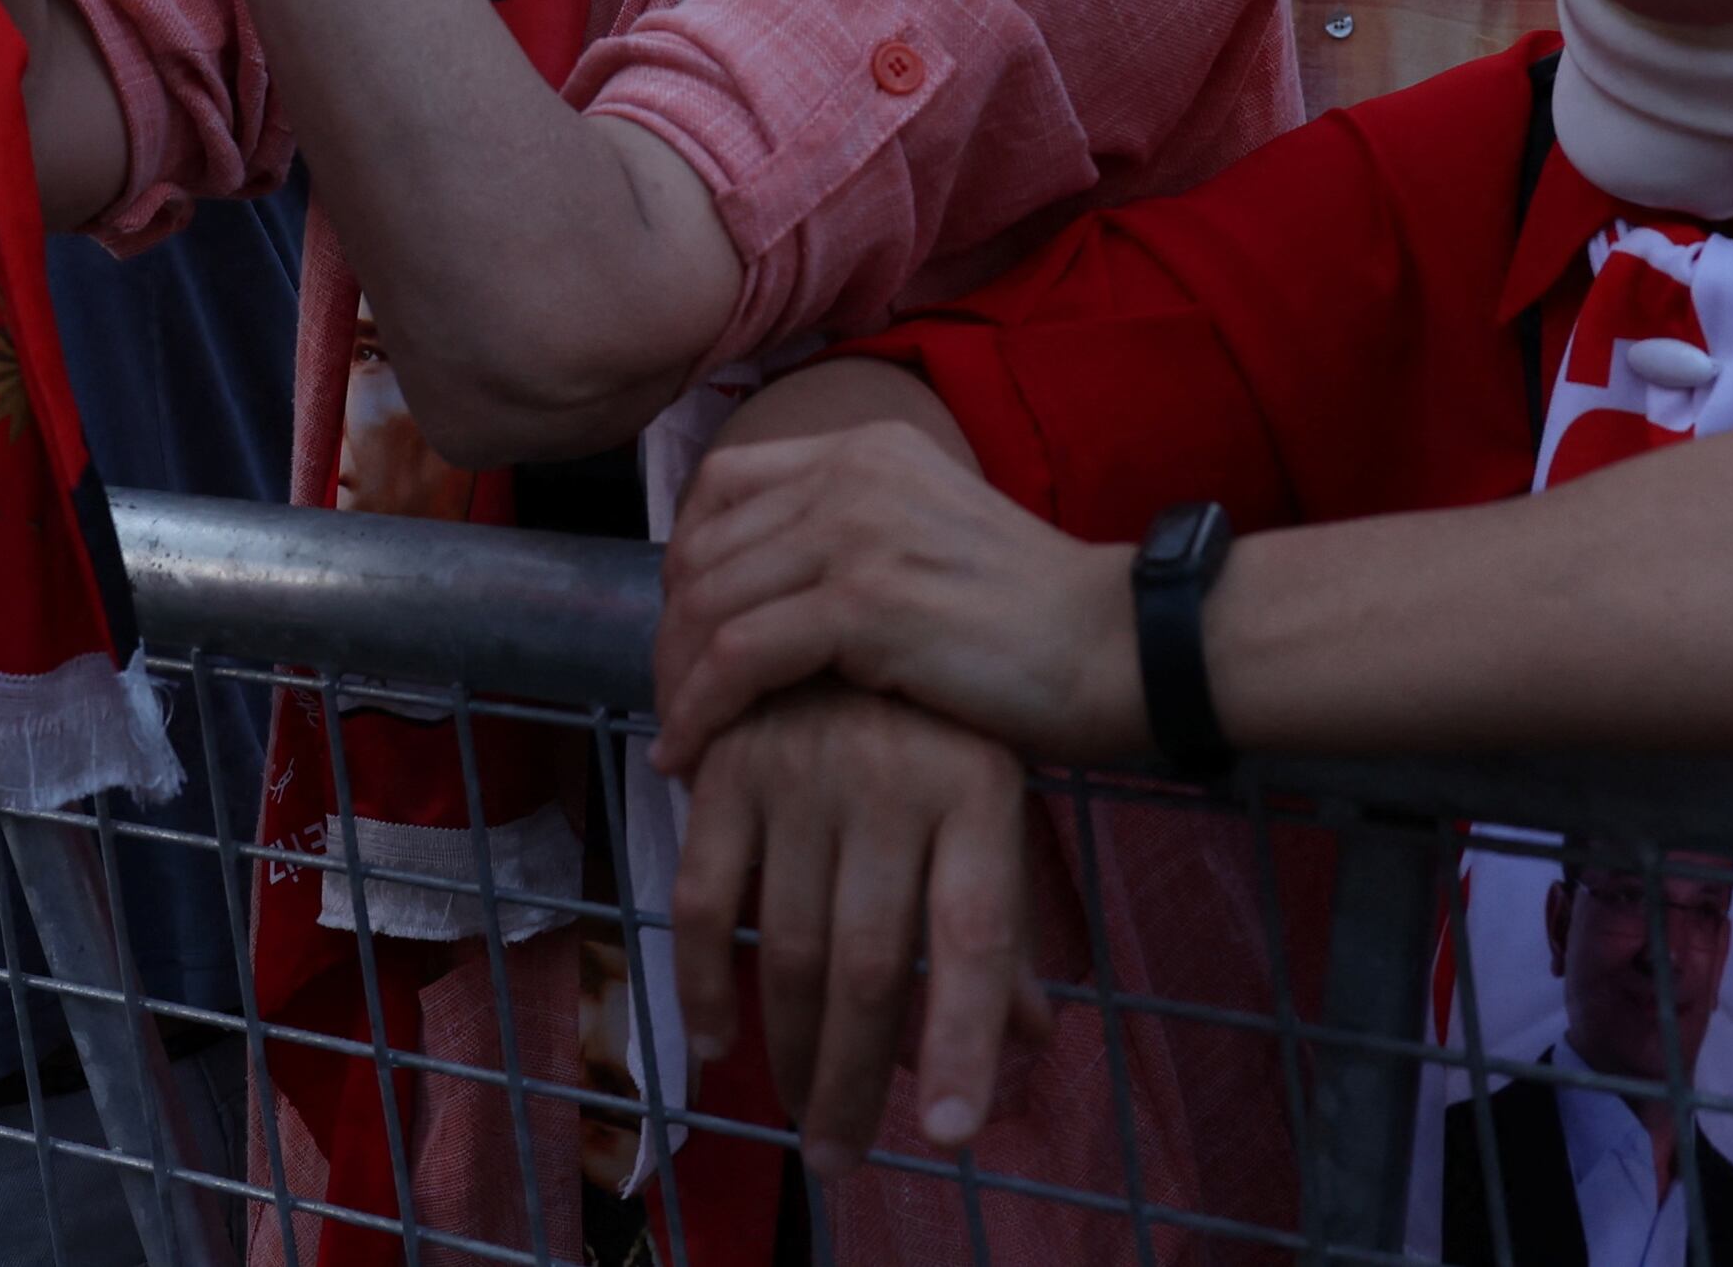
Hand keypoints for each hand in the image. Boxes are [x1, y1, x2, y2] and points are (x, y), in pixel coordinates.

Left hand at [656, 423, 1142, 768]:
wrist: (1125, 647)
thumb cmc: (1039, 620)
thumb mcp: (933, 542)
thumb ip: (857, 540)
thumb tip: (771, 591)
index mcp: (870, 448)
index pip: (726, 485)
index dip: (685, 560)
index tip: (687, 633)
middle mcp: (854, 470)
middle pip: (704, 548)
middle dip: (671, 635)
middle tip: (673, 703)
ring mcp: (858, 530)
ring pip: (708, 603)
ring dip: (676, 681)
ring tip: (678, 737)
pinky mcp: (866, 601)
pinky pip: (739, 657)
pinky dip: (700, 710)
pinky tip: (689, 755)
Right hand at [669, 684, 1050, 1177]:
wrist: (857, 577)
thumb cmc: (939, 717)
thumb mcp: (994, 800)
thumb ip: (1003, 921)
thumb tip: (1029, 1036)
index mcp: (979, 786)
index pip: (976, 936)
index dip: (961, 1040)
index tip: (947, 1136)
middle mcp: (893, 777)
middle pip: (873, 964)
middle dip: (854, 1080)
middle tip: (841, 1156)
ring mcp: (803, 768)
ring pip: (788, 945)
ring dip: (788, 1049)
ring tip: (800, 1115)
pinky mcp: (729, 763)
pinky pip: (704, 896)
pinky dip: (702, 980)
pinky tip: (717, 1038)